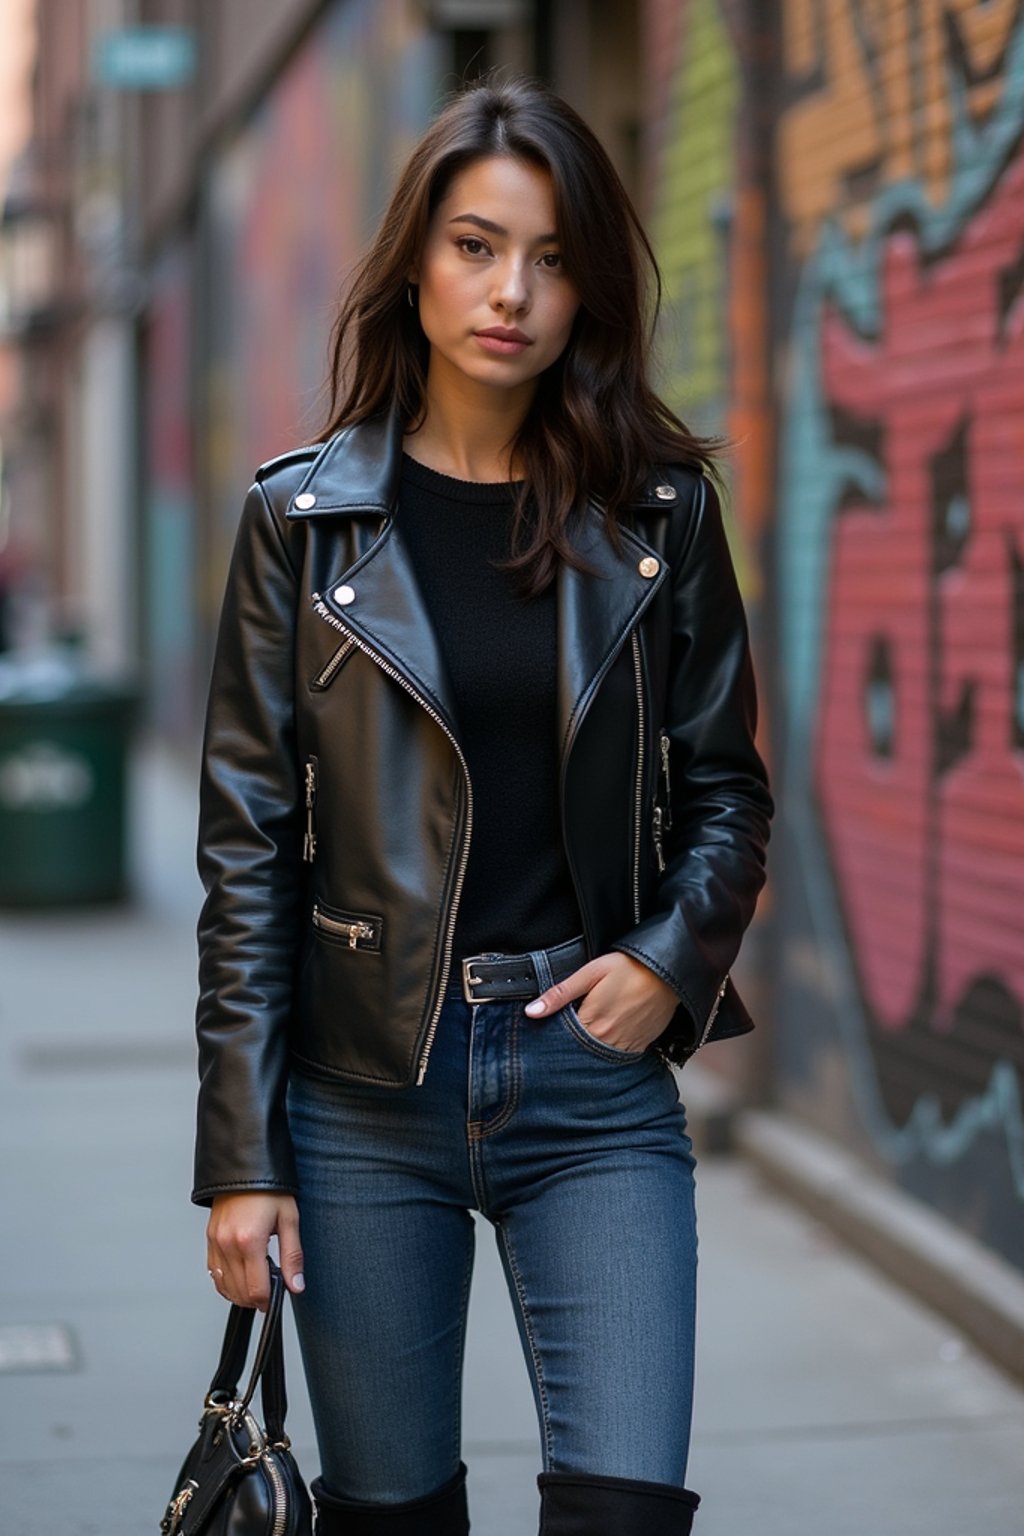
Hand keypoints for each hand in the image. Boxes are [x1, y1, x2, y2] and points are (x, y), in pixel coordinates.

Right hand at [206, 1192, 304, 1310]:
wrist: (245, 1167)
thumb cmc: (269, 1189)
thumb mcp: (289, 1219)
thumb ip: (292, 1256)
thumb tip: (296, 1285)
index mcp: (249, 1241)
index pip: (256, 1289)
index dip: (268, 1301)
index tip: (276, 1298)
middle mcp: (228, 1244)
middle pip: (239, 1292)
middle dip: (256, 1298)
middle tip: (270, 1290)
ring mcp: (216, 1242)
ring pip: (224, 1286)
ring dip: (240, 1293)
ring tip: (257, 1284)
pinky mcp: (210, 1239)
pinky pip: (214, 1273)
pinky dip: (226, 1282)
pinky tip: (240, 1278)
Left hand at [524, 951, 678, 1052]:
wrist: (670, 972)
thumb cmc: (629, 967)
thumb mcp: (591, 972)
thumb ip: (560, 993)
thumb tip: (531, 1011)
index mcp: (592, 1022)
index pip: (563, 1040)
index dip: (555, 1034)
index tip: (550, 1028)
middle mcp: (608, 1040)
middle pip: (580, 1051)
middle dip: (572, 1044)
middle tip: (570, 1030)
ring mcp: (627, 1045)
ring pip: (600, 1056)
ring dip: (592, 1048)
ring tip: (592, 1029)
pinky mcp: (641, 1045)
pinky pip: (620, 1055)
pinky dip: (611, 1048)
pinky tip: (610, 1034)